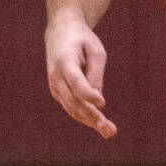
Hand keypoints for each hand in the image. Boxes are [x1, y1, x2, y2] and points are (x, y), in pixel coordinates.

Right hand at [45, 15, 116, 138]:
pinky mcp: (57, 93)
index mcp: (64, 61)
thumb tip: (98, 102)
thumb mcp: (95, 50)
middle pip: (74, 101)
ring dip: (91, 122)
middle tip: (110, 130)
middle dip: (93, 117)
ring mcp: (54, 86)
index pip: (76, 82)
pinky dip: (85, 117)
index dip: (88, 94)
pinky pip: (72, 107)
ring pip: (73, 109)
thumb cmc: (82, 40)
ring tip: (109, 132)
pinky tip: (100, 125)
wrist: (60, 33)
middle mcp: (56, 76)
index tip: (102, 103)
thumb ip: (96, 74)